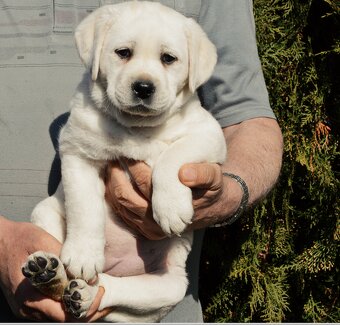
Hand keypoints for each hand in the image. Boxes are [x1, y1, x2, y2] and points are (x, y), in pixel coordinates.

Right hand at [0, 216, 110, 321]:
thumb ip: (60, 258)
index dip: (88, 305)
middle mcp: (28, 308)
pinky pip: (53, 310)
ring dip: (80, 308)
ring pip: (60, 317)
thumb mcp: (41, 241)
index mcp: (30, 296)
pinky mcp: (29, 303)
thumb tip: (80, 272)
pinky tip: (82, 293)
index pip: (66, 313)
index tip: (101, 290)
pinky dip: (70, 304)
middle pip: (66, 320)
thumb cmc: (19, 239)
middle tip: (106, 297)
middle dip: (89, 310)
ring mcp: (27, 308)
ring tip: (98, 294)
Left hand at [105, 159, 237, 238]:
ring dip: (112, 181)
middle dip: (117, 171)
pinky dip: (112, 192)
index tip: (130, 146)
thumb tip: (184, 173)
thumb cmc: (210, 187)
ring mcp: (148, 228)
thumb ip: (203, 174)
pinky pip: (119, 210)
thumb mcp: (213, 177)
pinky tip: (113, 176)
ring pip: (119, 203)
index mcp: (175, 210)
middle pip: (126, 194)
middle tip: (115, 151)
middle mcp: (159, 223)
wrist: (211, 207)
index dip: (135, 165)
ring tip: (112, 161)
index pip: (147, 184)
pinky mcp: (141, 228)